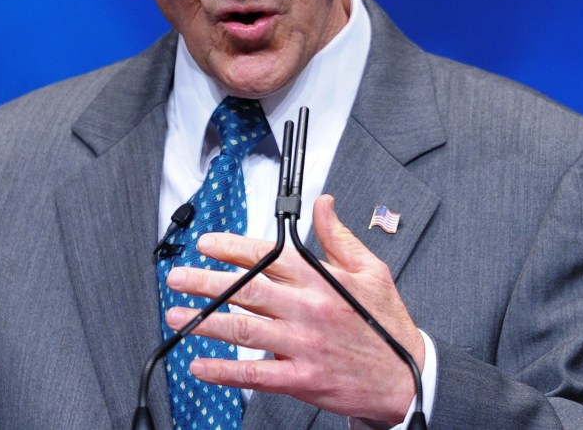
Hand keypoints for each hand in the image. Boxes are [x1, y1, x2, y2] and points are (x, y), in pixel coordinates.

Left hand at [164, 194, 423, 424]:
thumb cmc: (385, 323)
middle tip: (177, 277)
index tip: (206, 243)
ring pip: (243, 330)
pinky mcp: (301, 379)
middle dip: (205, 281)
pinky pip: (254, 374)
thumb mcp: (371, 270)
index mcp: (320, 280)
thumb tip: (323, 203)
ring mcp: (302, 345)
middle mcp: (307, 309)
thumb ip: (339, 236)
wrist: (406, 378)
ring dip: (204, 322)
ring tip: (176, 316)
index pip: (266, 256)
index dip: (232, 247)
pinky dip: (223, 371)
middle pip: (245, 290)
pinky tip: (200, 365)